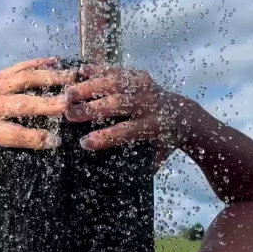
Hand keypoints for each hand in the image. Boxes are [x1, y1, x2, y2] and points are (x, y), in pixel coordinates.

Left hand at [0, 57, 76, 173]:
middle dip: (47, 104)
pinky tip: (59, 62)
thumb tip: (19, 189)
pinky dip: (39, 63)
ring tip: (73, 77)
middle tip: (70, 104)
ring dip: (50, 78)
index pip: (13, 134)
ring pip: (24, 81)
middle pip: (22, 105)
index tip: (56, 141)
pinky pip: (19, 68)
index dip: (34, 138)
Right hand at [64, 65, 190, 168]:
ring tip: (68, 93)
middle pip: (119, 103)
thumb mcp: (157, 156)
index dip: (106, 137)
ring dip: (90, 87)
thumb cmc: (164, 142)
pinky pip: (117, 71)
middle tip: (68, 115)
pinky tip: (79, 72)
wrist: (184, 115)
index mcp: (154, 126)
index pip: (128, 131)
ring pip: (116, 83)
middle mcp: (150, 103)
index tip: (84, 143)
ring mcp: (145, 86)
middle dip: (92, 109)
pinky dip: (98, 70)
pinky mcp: (140, 76)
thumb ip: (141, 166)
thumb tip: (117, 181)